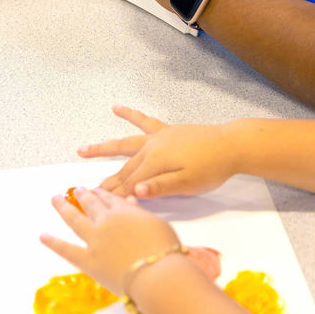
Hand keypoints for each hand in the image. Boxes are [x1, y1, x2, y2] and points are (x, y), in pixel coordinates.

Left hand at [40, 186, 181, 295]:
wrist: (157, 274)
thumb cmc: (165, 251)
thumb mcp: (157, 225)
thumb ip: (140, 213)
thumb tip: (131, 202)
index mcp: (124, 212)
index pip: (110, 199)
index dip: (102, 194)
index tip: (96, 190)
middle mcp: (107, 221)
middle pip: (91, 204)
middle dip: (83, 196)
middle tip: (77, 190)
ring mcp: (95, 239)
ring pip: (75, 219)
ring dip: (64, 207)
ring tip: (55, 199)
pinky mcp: (88, 260)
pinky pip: (66, 249)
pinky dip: (53, 243)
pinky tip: (42, 236)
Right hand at [80, 106, 239, 198]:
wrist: (231, 145)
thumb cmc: (212, 168)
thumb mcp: (188, 184)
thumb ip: (161, 188)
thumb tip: (135, 193)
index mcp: (155, 162)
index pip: (130, 183)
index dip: (116, 196)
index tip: (99, 205)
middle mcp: (151, 147)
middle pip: (125, 167)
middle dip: (108, 181)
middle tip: (88, 191)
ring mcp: (157, 137)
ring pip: (125, 144)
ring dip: (104, 148)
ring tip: (83, 150)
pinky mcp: (166, 131)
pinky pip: (144, 121)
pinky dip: (130, 115)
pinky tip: (117, 108)